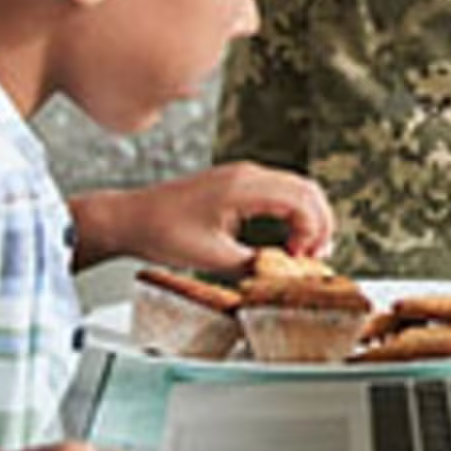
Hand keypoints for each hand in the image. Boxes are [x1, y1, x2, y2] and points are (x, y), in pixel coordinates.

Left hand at [78, 162, 333, 268]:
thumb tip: (281, 276)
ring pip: (296, 188)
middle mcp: (247, 174)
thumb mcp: (211, 258)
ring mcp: (242, 176)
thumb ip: (252, 266)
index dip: (313, 233)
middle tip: (317, 258)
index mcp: (243, 187)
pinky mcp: (236, 183)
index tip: (305, 260)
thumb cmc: (162, 233)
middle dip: (320, 224)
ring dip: (308, 218)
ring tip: (304, 251)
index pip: (301, 201)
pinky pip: (279, 192)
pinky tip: (286, 239)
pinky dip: (292, 213)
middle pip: (307, 190)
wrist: (130, 218)